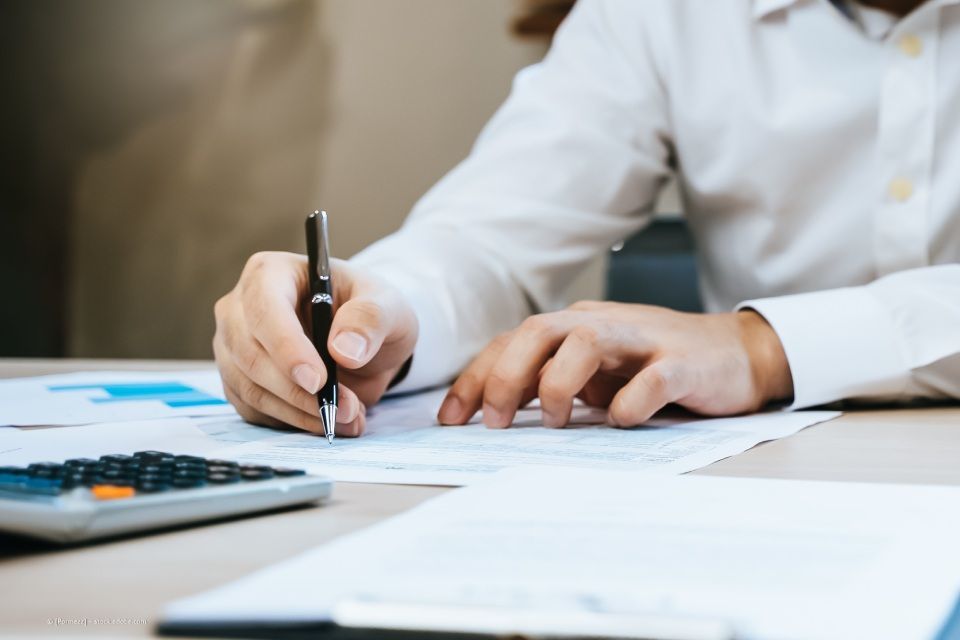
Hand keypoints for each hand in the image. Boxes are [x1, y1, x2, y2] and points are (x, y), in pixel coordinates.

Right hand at [213, 252, 417, 435]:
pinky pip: (254, 410)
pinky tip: (328, 421)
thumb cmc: (367, 312)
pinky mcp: (239, 381)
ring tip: (348, 416)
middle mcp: (240, 308)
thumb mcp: (386, 306)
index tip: (318, 380)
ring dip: (300, 412)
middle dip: (299, 391)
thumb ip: (370, 319)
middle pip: (250, 355)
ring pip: (250, 388)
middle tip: (345, 409)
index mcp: (271, 273)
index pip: (264, 309)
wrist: (361, 342)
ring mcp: (234, 347)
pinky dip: (293, 423)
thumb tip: (344, 349)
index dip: (287, 347)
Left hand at [437, 301, 792, 427]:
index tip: (451, 420)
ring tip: (553, 422)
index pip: (511, 342)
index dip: (475, 379)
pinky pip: (653, 378)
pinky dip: (632, 401)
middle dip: (505, 376)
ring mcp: (642, 340)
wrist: (736, 354)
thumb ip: (550, 383)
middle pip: (537, 331)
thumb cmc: (654, 367)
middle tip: (495, 423)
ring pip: (586, 341)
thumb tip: (495, 412)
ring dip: (558, 383)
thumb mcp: (594, 373)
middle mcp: (601, 325)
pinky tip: (620, 421)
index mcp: (573, 328)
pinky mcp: (682, 363)